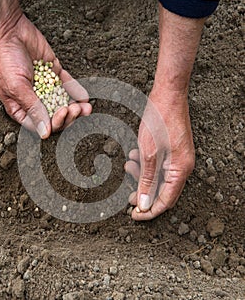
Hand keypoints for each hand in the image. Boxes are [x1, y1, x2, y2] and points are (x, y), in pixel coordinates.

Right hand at [0, 14, 91, 137]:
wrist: (9, 30)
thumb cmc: (6, 60)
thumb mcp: (17, 88)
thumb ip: (33, 109)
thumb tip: (45, 133)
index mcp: (21, 108)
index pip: (41, 124)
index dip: (55, 123)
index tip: (62, 112)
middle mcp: (34, 100)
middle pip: (55, 116)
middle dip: (68, 116)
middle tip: (76, 109)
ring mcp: (46, 87)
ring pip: (64, 102)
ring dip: (76, 107)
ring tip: (87, 108)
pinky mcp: (54, 74)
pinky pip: (68, 86)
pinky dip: (76, 91)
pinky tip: (85, 97)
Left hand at [125, 90, 194, 219]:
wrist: (167, 95)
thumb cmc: (160, 121)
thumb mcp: (148, 154)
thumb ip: (147, 180)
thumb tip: (145, 204)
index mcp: (180, 170)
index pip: (166, 201)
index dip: (149, 211)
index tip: (134, 215)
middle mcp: (182, 167)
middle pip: (162, 191)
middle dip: (143, 193)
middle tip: (128, 196)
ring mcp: (177, 158)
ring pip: (157, 177)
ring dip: (141, 175)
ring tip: (129, 164)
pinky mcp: (170, 150)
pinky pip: (157, 164)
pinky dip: (144, 164)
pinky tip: (135, 154)